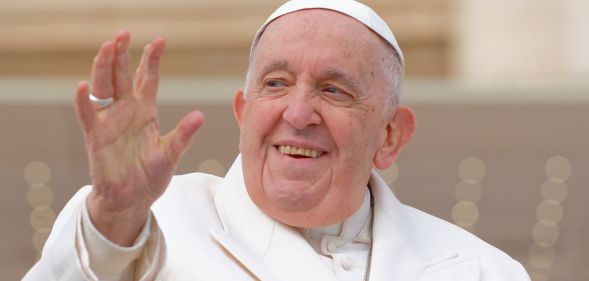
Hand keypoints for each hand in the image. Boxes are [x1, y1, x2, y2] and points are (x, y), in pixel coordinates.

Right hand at [74, 31, 203, 245]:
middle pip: (121, 76)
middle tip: (123, 34)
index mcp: (145, 111)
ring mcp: (109, 122)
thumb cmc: (150, 176)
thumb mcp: (171, 153)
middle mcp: (126, 111)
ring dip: (103, 68)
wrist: (132, 200)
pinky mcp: (95, 137)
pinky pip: (87, 116)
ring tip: (107, 47)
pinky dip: (83, 101)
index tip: (159, 41)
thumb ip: (183, 135)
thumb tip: (200, 115)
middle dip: (122, 55)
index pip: (147, 79)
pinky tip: (82, 86)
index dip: (151, 60)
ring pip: (103, 88)